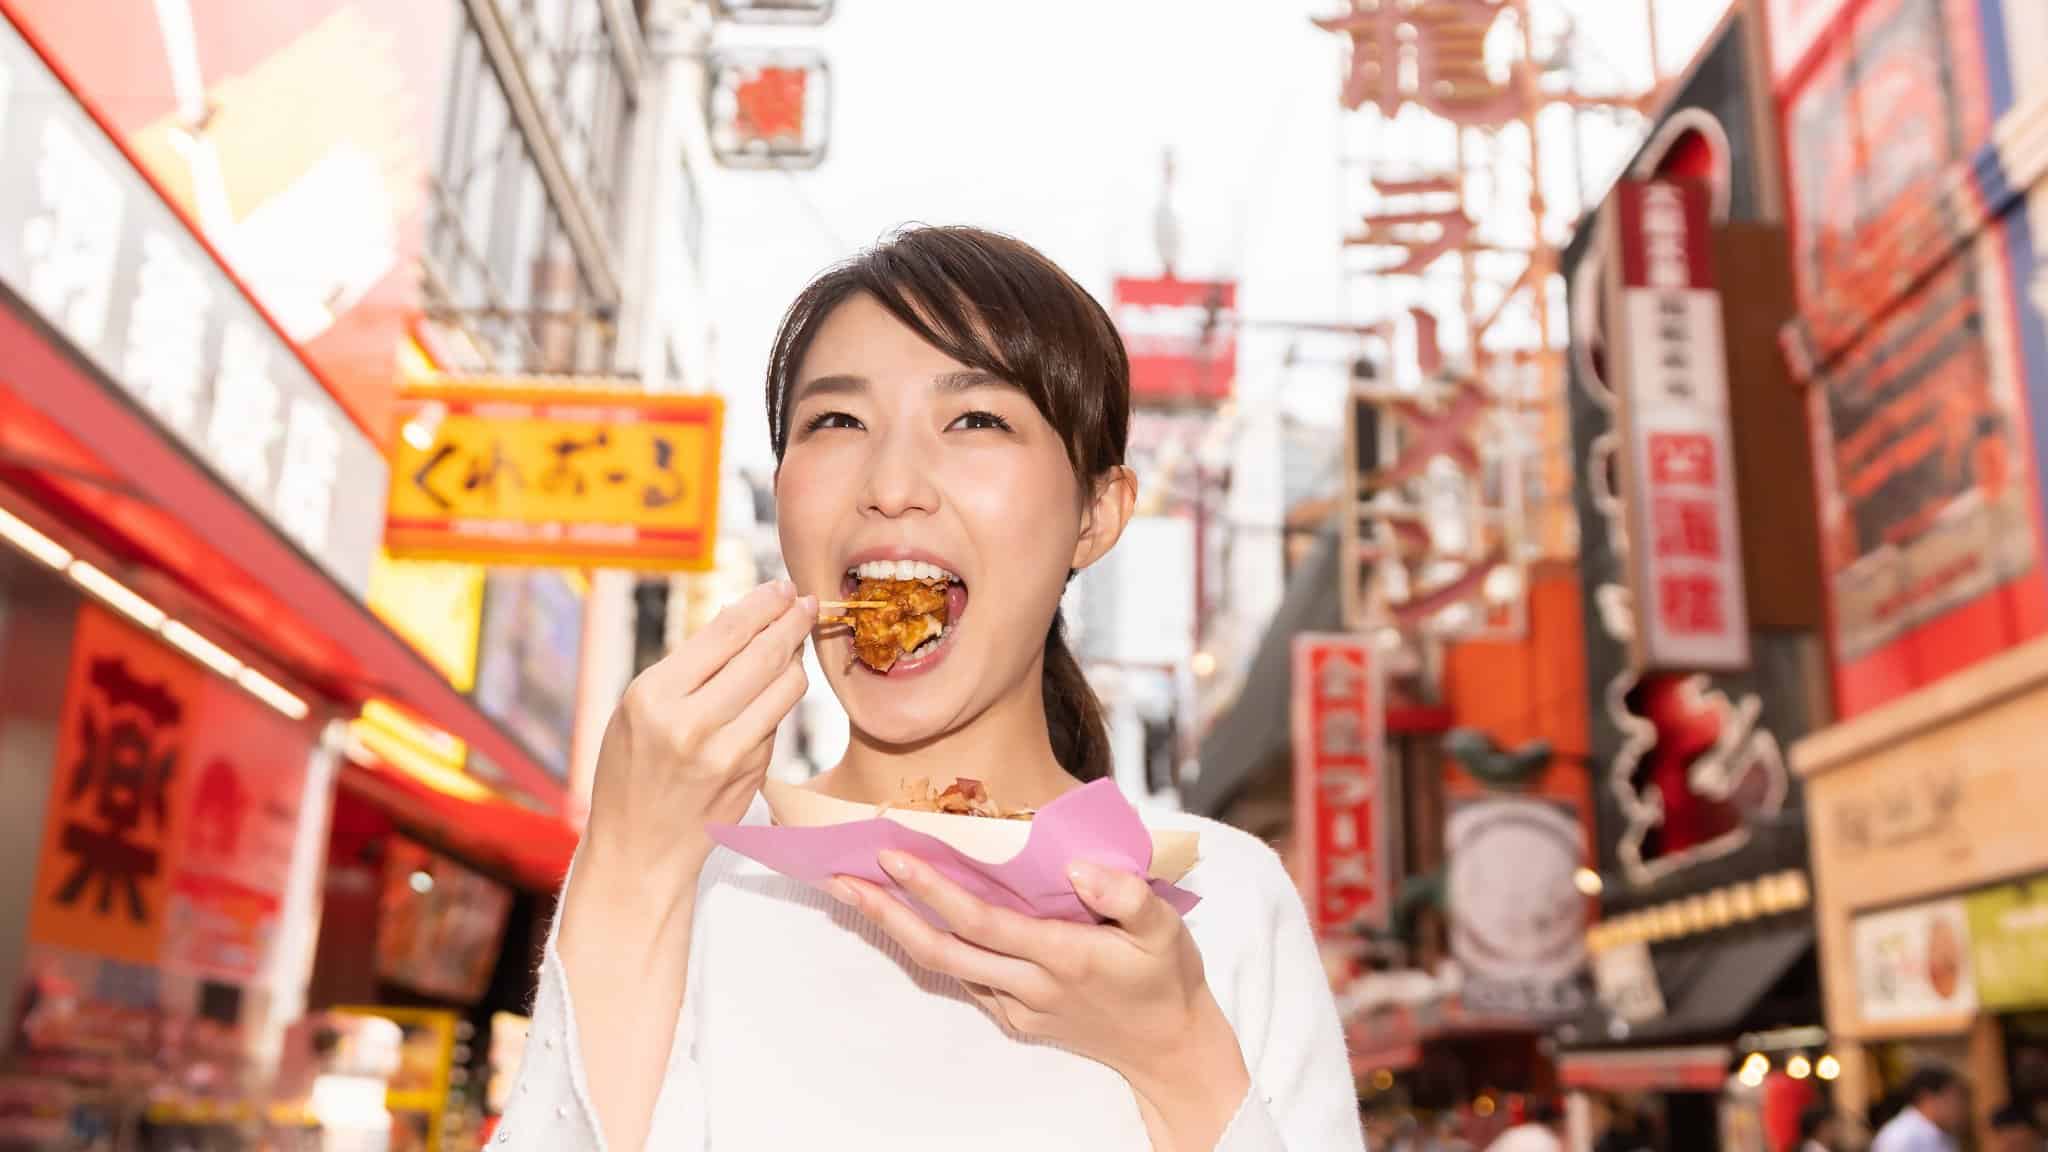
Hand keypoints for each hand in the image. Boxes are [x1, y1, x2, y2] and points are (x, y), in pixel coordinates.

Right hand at [580, 580, 816, 903]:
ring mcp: (727, 753)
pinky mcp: (752, 774)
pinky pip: (779, 720)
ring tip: (794, 642)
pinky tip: (775, 689)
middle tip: (806, 602)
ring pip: (785, 686)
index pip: (724, 633)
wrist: (640, 849)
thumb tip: (742, 615)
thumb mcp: (638, 710)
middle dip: (792, 621)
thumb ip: (689, 667)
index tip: (782, 588)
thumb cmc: (632, 771)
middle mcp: (691, 723)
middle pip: (764, 654)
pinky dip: (781, 699)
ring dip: (796, 658)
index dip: (762, 604)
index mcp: (654, 696)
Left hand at [833, 854, 1249, 1149]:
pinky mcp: (1016, 1019)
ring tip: (858, 893)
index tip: (896, 855)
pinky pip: (964, 980)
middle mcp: (1031, 985)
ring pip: (946, 968)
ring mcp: (1019, 1006)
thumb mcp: (1166, 929)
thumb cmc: (1167, 978)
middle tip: (843, 876)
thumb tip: (1080, 868)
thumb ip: (1127, 896)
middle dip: (889, 913)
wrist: (1170, 1048)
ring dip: (898, 931)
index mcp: (1063, 957)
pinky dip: (930, 950)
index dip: (935, 890)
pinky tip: (907, 922)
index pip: (984, 920)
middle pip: (945, 950)